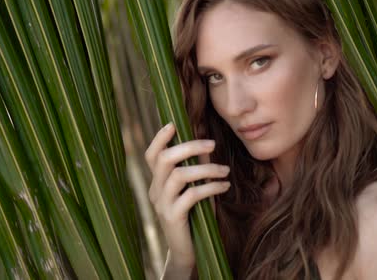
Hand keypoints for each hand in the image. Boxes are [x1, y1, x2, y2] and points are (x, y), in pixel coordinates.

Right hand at [144, 123, 230, 272]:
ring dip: (206, 169)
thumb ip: (195, 170)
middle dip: (190, 147)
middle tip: (213, 144)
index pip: (151, 155)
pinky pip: (191, 196)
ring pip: (179, 175)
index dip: (160, 138)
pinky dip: (210, 188)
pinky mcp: (173, 218)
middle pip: (165, 159)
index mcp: (157, 183)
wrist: (186, 252)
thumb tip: (206, 145)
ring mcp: (162, 205)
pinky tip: (224, 186)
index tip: (174, 124)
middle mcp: (155, 191)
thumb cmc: (194, 217)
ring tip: (225, 171)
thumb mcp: (192, 191)